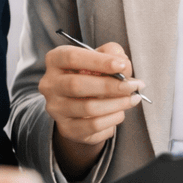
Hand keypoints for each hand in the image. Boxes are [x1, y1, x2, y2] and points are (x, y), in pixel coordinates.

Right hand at [39, 42, 143, 177]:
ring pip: (87, 108)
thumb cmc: (93, 74)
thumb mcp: (101, 57)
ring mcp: (56, 109)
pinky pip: (93, 126)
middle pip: (76, 85)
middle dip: (110, 85)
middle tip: (133, 85)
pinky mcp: (66, 128)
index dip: (98, 61)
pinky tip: (121, 112)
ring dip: (116, 104)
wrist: (82, 104)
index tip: (122, 65)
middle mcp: (50, 85)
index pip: (72, 58)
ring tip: (133, 99)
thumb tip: (123, 65)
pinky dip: (113, 119)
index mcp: (55, 60)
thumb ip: (113, 53)